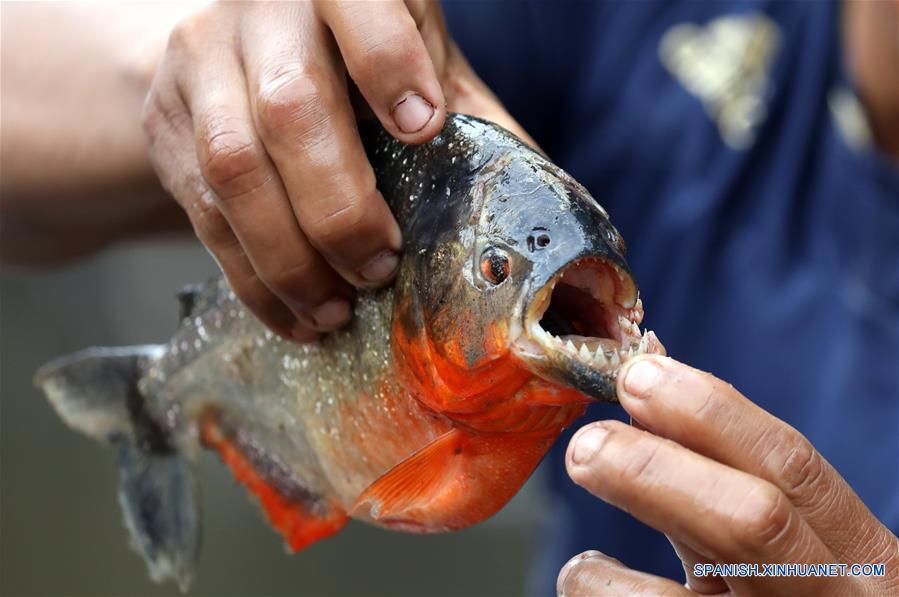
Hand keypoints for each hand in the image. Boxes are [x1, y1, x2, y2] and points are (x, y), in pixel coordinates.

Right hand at [142, 1, 523, 341]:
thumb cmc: (360, 58)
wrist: (247, 43)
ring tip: (338, 308)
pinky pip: (201, 212)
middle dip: (340, 209)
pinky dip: (252, 278)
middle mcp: (259, 8)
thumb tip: (535, 213)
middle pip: (291, 109)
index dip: (389, 65)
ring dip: (290, 259)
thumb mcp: (423, 64)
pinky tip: (297, 313)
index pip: (355, 2)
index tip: (425, 128)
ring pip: (233, 168)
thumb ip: (471, 119)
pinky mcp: (167, 121)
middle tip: (379, 268)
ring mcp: (201, 61)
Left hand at [557, 355, 898, 595]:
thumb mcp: (778, 540)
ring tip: (583, 483)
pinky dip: (597, 585)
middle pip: (751, 522)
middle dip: (658, 468)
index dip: (712, 413)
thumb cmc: (782, 590)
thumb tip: (646, 392)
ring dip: (616, 531)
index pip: (794, 468)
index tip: (639, 375)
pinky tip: (589, 570)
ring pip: (678, 594)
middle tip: (588, 441)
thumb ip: (720, 477)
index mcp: (860, 553)